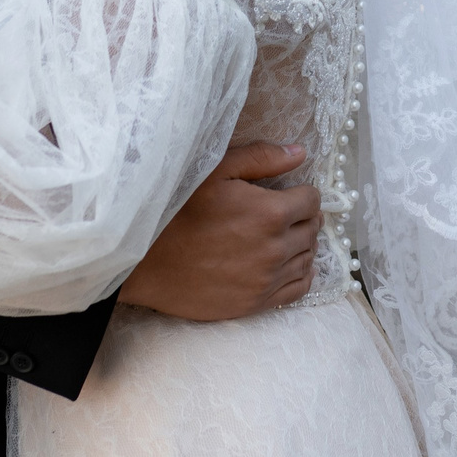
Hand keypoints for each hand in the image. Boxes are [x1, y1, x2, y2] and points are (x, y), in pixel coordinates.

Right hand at [117, 141, 319, 320]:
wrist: (145, 262)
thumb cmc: (176, 210)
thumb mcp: (215, 170)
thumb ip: (261, 158)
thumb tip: (300, 153)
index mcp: (270, 213)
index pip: (311, 200)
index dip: (302, 192)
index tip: (289, 192)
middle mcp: (276, 249)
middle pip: (312, 229)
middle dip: (303, 217)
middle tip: (286, 212)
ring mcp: (267, 280)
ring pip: (308, 258)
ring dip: (302, 244)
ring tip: (284, 235)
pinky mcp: (255, 303)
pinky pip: (298, 288)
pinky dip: (300, 273)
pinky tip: (287, 263)